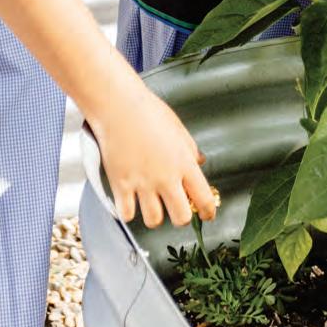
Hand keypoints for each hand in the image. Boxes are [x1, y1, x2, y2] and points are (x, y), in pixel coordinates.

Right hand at [87, 76, 218, 227]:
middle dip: (181, 217)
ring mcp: (142, 183)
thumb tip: (199, 162)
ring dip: (154, 215)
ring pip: (154, 221)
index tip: (207, 214)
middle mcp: (165, 177)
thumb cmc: (148, 112)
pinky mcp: (120, 184)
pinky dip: (128, 212)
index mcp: (184, 163)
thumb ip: (190, 150)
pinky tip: (130, 202)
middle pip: (181, 218)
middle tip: (176, 208)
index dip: (208, 211)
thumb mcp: (179, 129)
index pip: (204, 198)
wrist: (118, 105)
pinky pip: (127, 215)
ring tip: (151, 204)